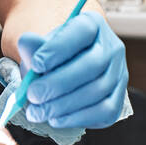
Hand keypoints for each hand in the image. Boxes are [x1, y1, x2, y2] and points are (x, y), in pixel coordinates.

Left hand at [18, 11, 127, 129]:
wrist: (67, 69)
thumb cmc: (53, 56)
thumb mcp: (41, 47)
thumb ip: (34, 47)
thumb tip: (26, 42)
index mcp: (93, 25)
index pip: (82, 31)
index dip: (59, 48)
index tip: (36, 65)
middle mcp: (112, 47)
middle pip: (92, 65)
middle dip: (59, 83)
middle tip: (33, 95)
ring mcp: (119, 73)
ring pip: (97, 90)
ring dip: (64, 104)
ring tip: (38, 111)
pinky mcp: (119, 98)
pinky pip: (104, 111)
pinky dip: (78, 118)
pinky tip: (56, 119)